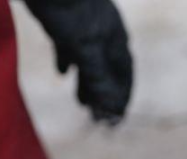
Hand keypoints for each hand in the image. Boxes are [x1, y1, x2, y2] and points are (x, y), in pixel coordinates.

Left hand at [23, 0, 132, 122]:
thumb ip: (97, 76)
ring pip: (90, 62)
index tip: (115, 120)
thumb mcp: (84, 48)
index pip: (124, 76)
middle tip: (97, 119)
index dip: (121, 99)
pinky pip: (70, 47)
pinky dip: (68, 62)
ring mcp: (85, 27)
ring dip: (87, 83)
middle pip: (107, 71)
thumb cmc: (68, 10)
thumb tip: (110, 106)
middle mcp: (104, 34)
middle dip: (103, 96)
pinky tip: (62, 73)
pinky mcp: (65, 22)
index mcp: (115, 40)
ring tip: (82, 103)